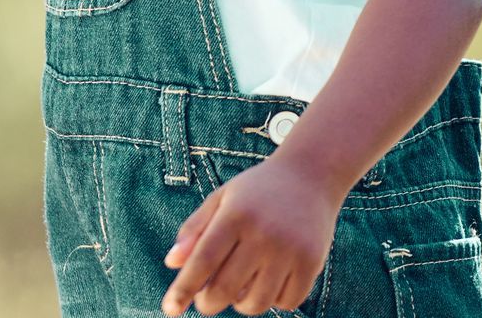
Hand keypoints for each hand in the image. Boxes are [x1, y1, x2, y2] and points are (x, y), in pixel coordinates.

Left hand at [161, 155, 338, 315]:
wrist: (310, 176)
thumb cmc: (256, 191)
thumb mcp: (221, 199)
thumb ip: (194, 229)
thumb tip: (171, 263)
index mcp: (235, 215)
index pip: (203, 260)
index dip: (183, 288)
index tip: (170, 309)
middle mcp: (263, 234)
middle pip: (226, 288)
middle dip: (208, 303)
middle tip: (204, 300)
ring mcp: (290, 251)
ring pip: (256, 303)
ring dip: (240, 305)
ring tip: (237, 289)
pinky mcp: (312, 263)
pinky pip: (287, 302)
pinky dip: (272, 301)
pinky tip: (267, 284)